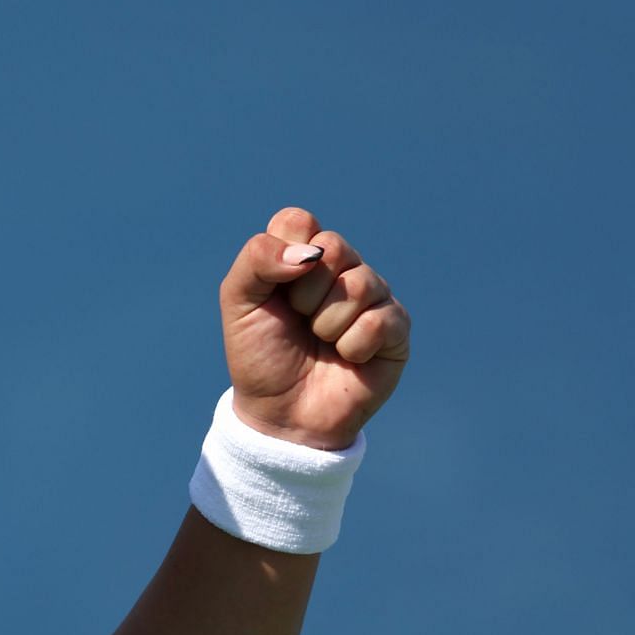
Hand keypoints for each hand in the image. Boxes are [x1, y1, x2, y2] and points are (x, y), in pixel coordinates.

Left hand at [218, 207, 409, 449]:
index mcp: (302, 256)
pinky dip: (352, 345)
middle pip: (333, 246)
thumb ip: (257, 260)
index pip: (299, 221)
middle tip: (298, 320)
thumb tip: (310, 254)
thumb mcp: (238, 303)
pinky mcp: (396, 329)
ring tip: (320, 342)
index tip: (274, 290)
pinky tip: (346, 358)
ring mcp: (372, 297)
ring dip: (328, 322)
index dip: (283, 255)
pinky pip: (380, 320)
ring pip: (360, 283)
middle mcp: (341, 270)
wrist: (281, 413)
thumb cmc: (260, 356)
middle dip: (305, 293)